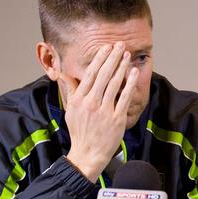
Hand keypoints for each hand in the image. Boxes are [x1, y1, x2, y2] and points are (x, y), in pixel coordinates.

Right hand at [62, 42, 139, 181]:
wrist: (88, 153)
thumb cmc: (80, 131)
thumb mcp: (70, 109)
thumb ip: (70, 90)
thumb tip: (64, 73)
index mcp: (79, 99)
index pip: (90, 74)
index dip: (99, 59)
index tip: (106, 48)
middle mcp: (91, 103)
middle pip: (103, 75)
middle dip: (112, 57)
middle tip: (119, 45)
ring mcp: (104, 111)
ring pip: (114, 83)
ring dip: (121, 67)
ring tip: (126, 55)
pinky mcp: (116, 119)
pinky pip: (124, 97)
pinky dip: (129, 84)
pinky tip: (133, 72)